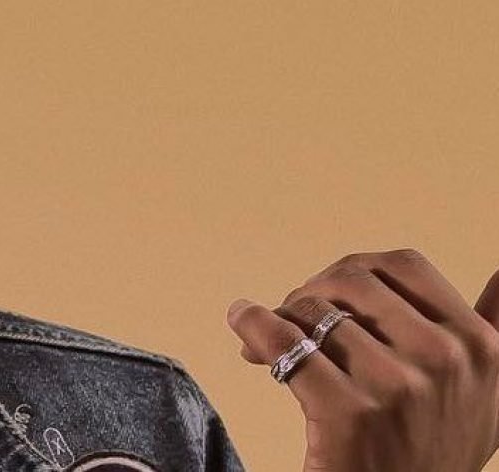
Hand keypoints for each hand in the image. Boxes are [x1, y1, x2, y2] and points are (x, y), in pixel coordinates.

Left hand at [227, 250, 498, 471]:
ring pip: (314, 310)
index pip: (404, 265)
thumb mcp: (484, 392)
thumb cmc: (431, 451)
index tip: (334, 294)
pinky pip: (284, 342)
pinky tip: (243, 325)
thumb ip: (492, 326)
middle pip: (352, 279)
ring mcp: (399, 387)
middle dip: (314, 290)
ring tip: (270, 342)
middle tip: (294, 317)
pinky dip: (253, 325)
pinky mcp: (349, 413)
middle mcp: (447, 361)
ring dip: (282, 317)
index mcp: (482, 346)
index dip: (358, 271)